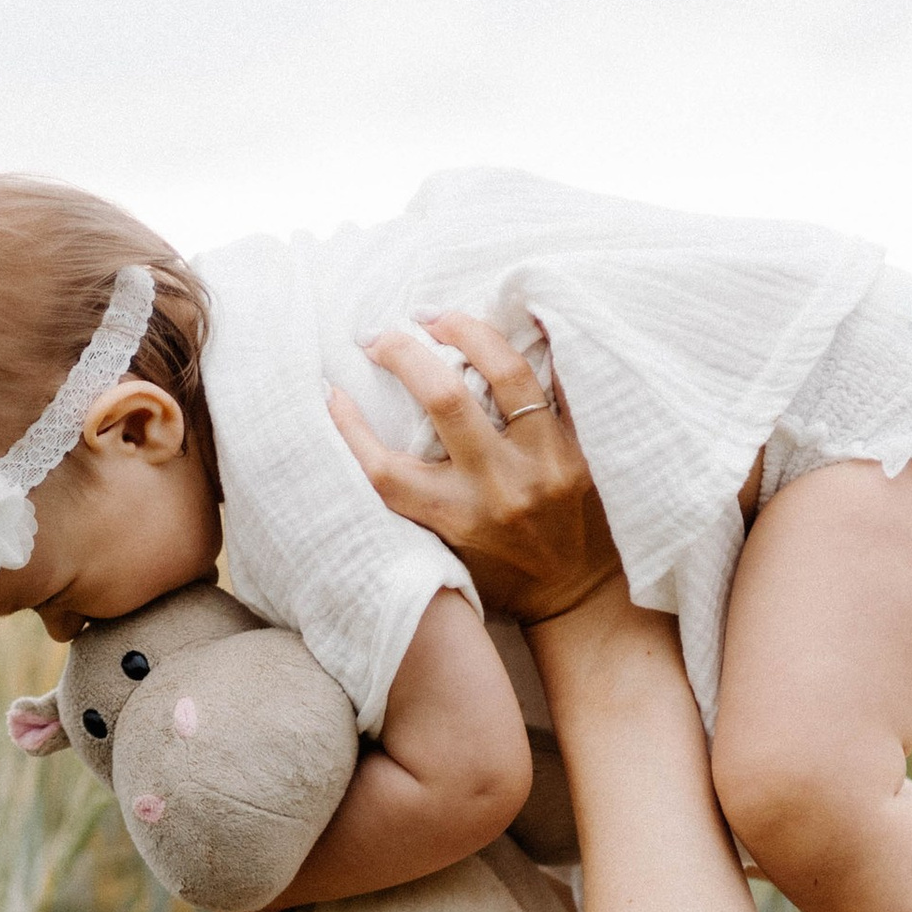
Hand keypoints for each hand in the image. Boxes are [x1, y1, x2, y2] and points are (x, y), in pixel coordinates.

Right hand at [327, 314, 622, 621]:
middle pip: (443, 399)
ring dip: (467, 331)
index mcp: (455, 518)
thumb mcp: (446, 551)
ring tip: (438, 317)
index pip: (385, 468)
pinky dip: (542, 343)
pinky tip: (522, 312)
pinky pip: (563, 382)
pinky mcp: (581, 450)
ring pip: (507, 373)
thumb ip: (416, 501)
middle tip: (379, 335)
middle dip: (403, 353)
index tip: (331, 391)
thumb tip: (367, 432)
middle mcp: (499, 488)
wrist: (581, 599)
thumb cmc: (502, 576)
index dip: (349, 426)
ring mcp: (545, 464)